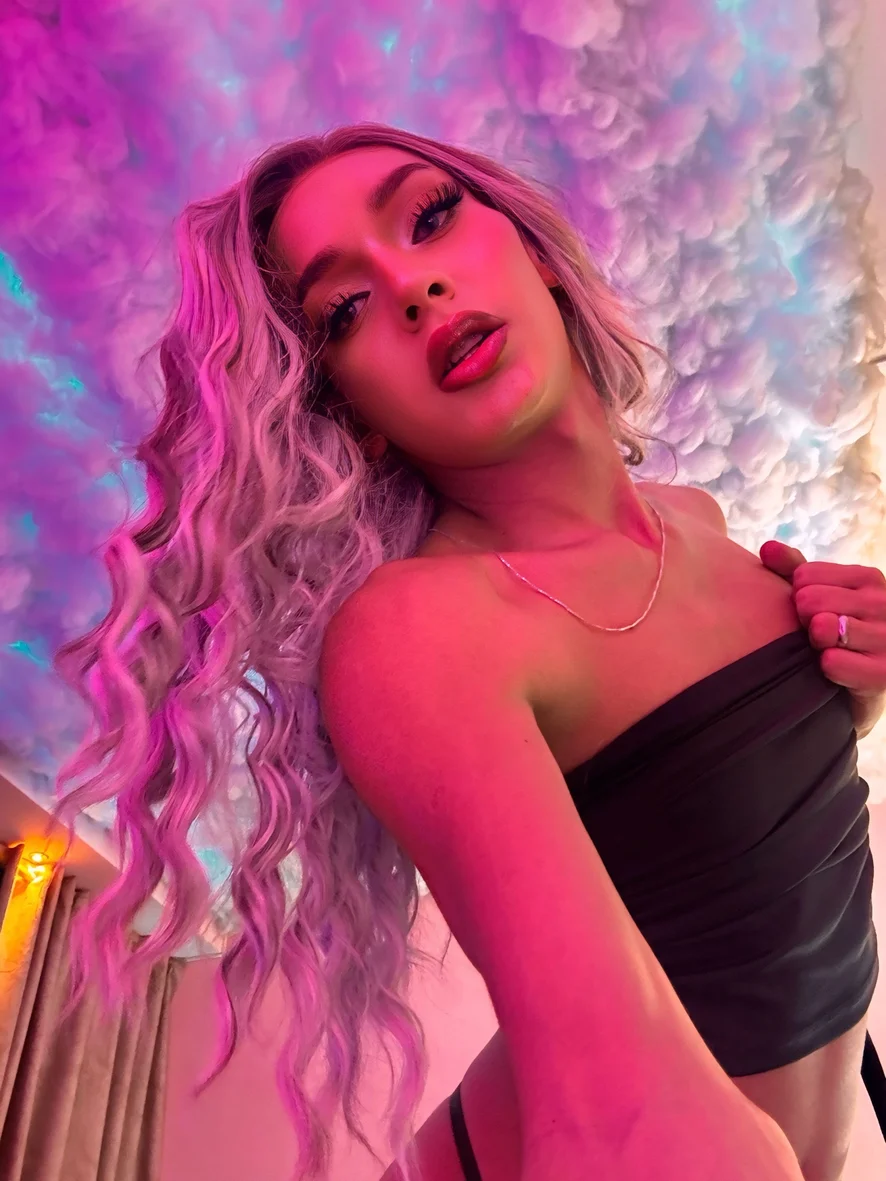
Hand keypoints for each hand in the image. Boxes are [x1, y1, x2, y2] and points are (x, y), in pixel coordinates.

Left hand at [760, 540, 885, 731]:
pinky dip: (824, 669)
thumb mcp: (816, 596)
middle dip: (803, 621)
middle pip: (810, 600)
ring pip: (823, 628)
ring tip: (826, 652)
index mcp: (868, 578)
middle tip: (816, 637)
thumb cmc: (834, 636)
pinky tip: (831, 673)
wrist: (860, 689)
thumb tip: (767, 548)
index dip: (796, 597)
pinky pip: (833, 661)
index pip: (804, 575)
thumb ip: (792, 570)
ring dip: (814, 645)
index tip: (810, 614)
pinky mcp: (884, 673)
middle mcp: (883, 602)